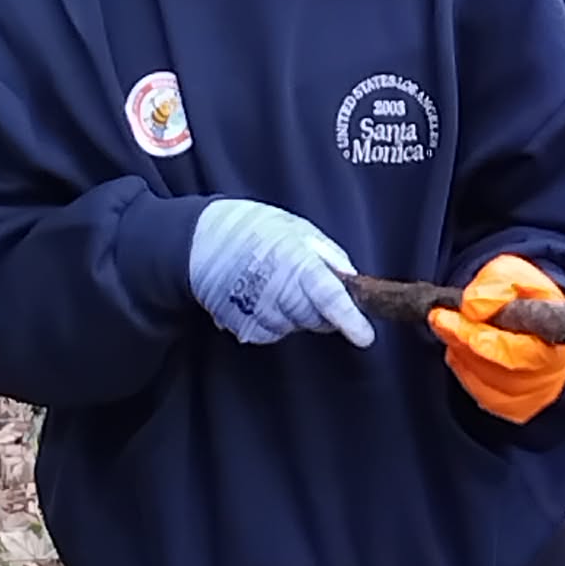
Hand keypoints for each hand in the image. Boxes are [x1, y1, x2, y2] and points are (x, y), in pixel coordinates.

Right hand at [188, 200, 374, 347]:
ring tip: (278, 285)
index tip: (365, 337)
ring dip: (296, 314)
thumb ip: (328, 255)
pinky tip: (263, 298)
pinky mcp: (240, 324)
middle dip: (322, 310)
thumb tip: (351, 280)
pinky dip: (275, 321)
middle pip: (315, 319)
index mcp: (295, 261)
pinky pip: (271, 333)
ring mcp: (256, 310)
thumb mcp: (297, 228)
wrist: (199, 240)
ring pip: (294, 327)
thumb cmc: (252, 228)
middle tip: (306, 285)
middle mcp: (276, 289)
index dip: (349, 320)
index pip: (328, 297)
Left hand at [427, 255, 564, 422]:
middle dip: (462, 340)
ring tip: (454, 328)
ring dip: (460, 352)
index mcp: (555, 344)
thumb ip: (500, 282)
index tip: (450, 317)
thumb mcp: (521, 277)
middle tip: (439, 319)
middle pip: (496, 370)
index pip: (517, 351)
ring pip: (482, 381)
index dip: (481, 339)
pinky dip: (464, 369)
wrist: (546, 329)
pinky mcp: (516, 409)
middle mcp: (548, 378)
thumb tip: (473, 306)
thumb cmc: (535, 303)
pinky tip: (463, 350)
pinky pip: (479, 394)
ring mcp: (532, 398)